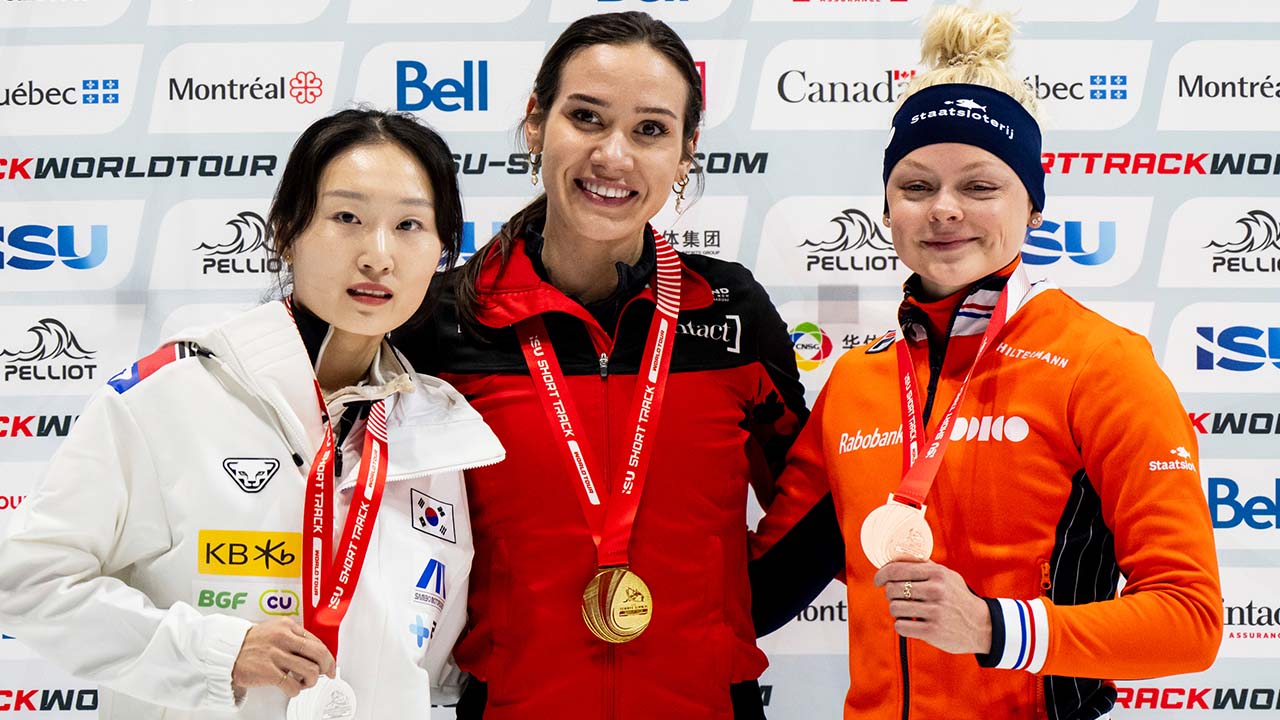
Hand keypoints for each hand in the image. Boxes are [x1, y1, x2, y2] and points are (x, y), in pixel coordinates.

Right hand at [231, 617, 334, 698]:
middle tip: (325, 674)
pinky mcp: (268, 672)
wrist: (226, 651)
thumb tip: (314, 652)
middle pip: (319, 653)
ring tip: (303, 682)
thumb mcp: (274, 630)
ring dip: (311, 681)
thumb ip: (293, 636)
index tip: (329, 665)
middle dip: (327, 667)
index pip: (317, 641)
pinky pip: (293, 685)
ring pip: (310, 671)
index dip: (328, 656)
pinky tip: (292, 689)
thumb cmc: (250, 643)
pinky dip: (296, 691)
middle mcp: (284, 638)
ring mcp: (276, 655)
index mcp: (287, 626)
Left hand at [873, 560, 991, 654]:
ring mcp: (934, 612)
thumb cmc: (959, 599)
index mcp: (937, 573)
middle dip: (890, 595)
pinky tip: (911, 623)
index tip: (877, 581)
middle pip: (892, 589)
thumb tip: (896, 557)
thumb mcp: (947, 576)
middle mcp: (936, 590)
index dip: (881, 575)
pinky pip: (900, 626)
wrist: (982, 626)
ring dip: (897, 611)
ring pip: (894, 608)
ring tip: (907, 612)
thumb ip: (924, 566)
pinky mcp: (932, 631)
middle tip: (897, 598)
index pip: (897, 569)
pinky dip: (902, 625)